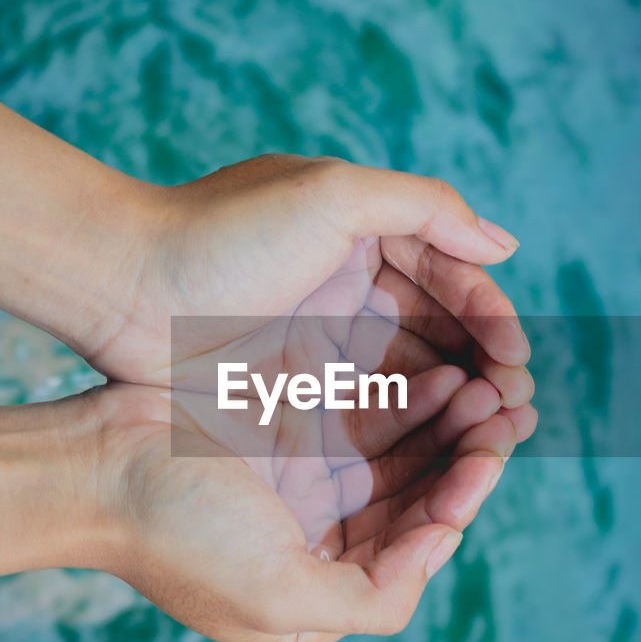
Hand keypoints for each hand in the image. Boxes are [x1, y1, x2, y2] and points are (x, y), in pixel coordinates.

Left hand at [85, 154, 534, 413]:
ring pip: (411, 375)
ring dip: (458, 402)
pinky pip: (368, 411)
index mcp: (362, 233)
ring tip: (495, 434)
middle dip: (485, 367)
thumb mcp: (331, 195)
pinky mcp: (293, 395)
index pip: (451, 275)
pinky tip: (439, 446)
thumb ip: (425, 208)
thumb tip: (505, 244)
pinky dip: (411, 427)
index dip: (490, 316)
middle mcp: (346, 288)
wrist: (124, 288)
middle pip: (439, 331)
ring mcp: (320, 344)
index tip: (515, 360)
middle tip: (516, 409)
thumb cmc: (222, 235)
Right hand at [89, 352, 535, 641]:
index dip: (457, 507)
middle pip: (416, 500)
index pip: (414, 551)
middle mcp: (321, 541)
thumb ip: (374, 599)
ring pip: (402, 455)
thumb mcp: (282, 599)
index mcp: (321, 592)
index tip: (483, 464)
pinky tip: (441, 376)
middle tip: (505, 414)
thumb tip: (440, 548)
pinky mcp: (290, 430)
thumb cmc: (177, 537)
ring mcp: (305, 482)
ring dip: (446, 425)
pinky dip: (409, 400)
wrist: (94, 466)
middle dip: (464, 459)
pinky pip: (368, 416)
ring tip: (484, 388)